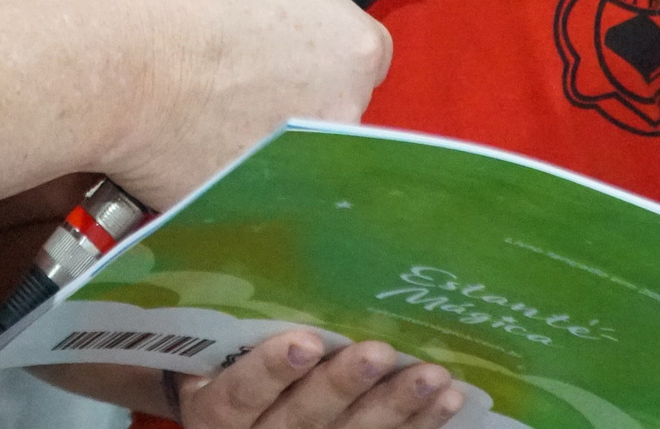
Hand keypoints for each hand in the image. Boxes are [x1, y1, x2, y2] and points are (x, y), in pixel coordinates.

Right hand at [99, 0, 390, 206]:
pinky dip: (230, 168)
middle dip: (298, 92)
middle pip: (335, 104)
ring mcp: (302, 165)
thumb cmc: (178, 4)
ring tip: (211, 109)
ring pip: (297, 150)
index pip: (365, 51)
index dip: (325, 44)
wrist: (115, 69)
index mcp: (353, 47)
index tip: (288, 41)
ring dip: (268, 134)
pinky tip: (191, 140)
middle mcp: (343, 113)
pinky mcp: (257, 200)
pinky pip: (254, 183)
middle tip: (242, 73)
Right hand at [176, 330, 469, 428]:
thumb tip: (257, 248)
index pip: (241, 392)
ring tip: (431, 376)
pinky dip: (419, 422)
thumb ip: (233, 322)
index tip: (305, 342)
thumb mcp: (212, 350)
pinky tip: (447, 398)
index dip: (271, 371)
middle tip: (379, 353)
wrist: (238, 417)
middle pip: (302, 418)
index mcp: (217, 408)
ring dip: (395, 406)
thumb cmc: (224, 363)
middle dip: (343, 385)